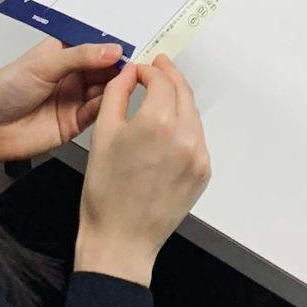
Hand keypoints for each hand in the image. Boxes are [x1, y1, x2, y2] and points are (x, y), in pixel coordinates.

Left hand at [0, 38, 122, 173]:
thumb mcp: (42, 65)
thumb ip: (79, 57)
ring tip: (128, 82)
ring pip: (104, 90)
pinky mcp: (75, 123)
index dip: (110, 47)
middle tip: (135, 66)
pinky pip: (97, 113)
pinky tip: (113, 101)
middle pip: (103, 68)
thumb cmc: (2, 91)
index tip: (128, 47)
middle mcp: (71, 75)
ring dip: (116, 86)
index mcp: (61, 54)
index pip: (93, 46)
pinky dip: (107, 106)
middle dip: (118, 67)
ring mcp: (74, 99)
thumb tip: (112, 49)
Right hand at [75, 54, 210, 287]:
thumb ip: (117, 93)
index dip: (149, 70)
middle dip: (169, 77)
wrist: (121, 239)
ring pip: (192, 114)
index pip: (161, 80)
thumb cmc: (106, 190)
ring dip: (178, 101)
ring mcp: (199, 155)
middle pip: (183, 92)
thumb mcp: (103, 133)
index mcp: (158, 122)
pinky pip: (196, 139)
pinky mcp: (203, 172)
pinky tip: (168, 130)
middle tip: (158, 67)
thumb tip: (130, 73)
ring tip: (162, 97)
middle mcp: (185, 135)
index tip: (139, 70)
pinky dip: (184, 127)